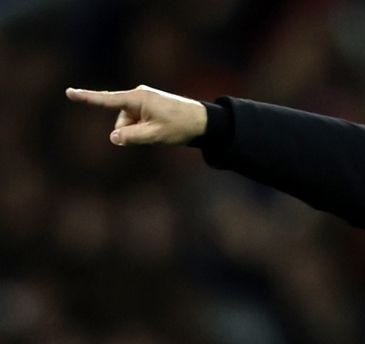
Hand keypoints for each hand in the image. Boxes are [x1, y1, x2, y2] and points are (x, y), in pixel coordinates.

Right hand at [64, 85, 206, 145]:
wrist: (202, 120)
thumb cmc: (179, 126)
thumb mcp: (155, 135)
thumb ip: (132, 137)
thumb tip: (113, 137)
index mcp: (137, 98)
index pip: (107, 100)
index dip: (87, 98)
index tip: (69, 92)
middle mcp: (137, 95)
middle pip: (121, 121)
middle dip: (131, 131)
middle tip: (156, 133)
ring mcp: (143, 99)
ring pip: (129, 123)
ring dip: (140, 131)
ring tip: (161, 130)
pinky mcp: (147, 104)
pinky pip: (138, 120)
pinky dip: (144, 127)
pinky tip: (160, 128)